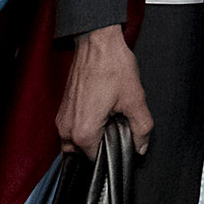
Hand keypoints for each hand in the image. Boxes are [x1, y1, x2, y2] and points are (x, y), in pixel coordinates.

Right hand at [56, 25, 150, 156]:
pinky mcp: (62, 110)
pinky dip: (87, 126)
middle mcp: (66, 131)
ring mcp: (62, 120)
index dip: (115, 153)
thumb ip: (141, 128)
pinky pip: (73, 129)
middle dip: (103, 145)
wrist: (96, 42)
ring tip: (111, 118)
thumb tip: (141, 147)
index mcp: (83, 133)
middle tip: (118, 126)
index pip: (97, 161)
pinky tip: (102, 111)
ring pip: (78, 143)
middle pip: (86, 154)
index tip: (124, 142)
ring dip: (94, 136)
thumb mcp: (135, 99)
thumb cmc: (112, 67)